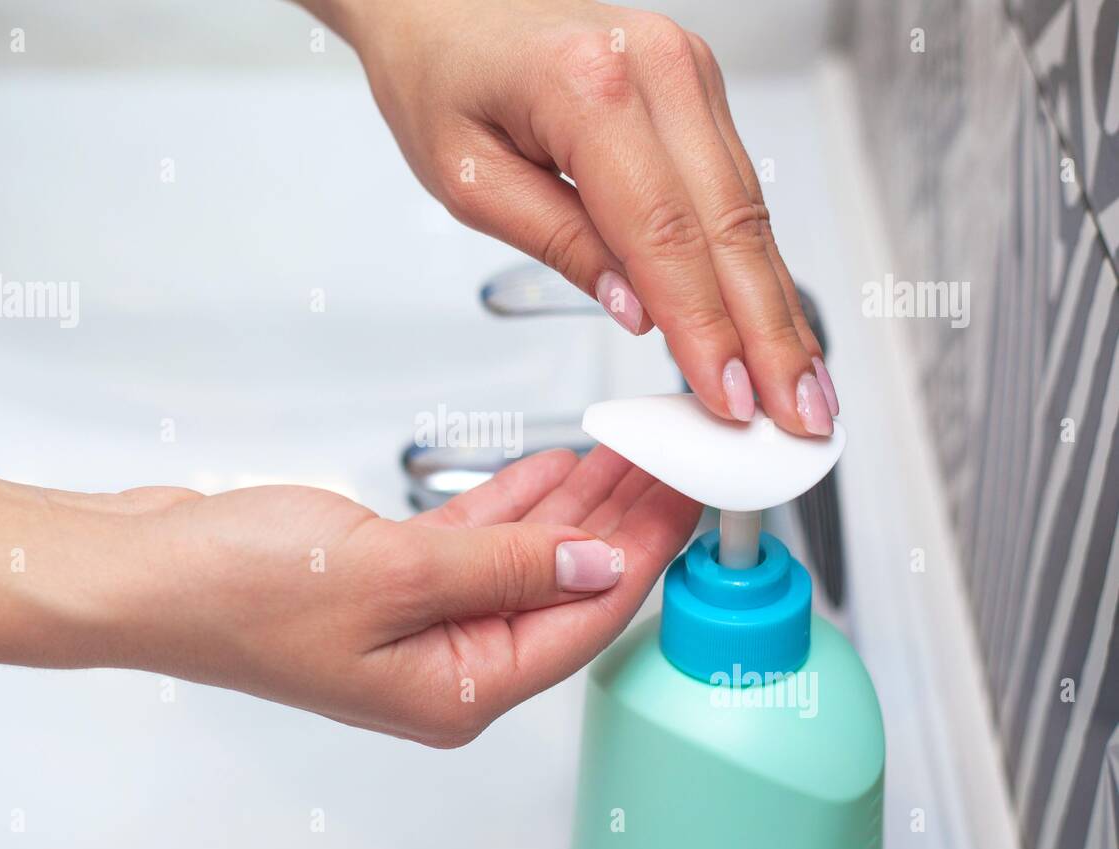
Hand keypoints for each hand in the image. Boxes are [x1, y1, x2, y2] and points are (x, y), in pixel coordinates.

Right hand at [0, 438, 693, 745]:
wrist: (141, 568)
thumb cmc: (232, 591)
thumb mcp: (391, 573)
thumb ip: (509, 567)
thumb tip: (605, 565)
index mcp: (456, 690)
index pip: (588, 618)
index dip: (650, 552)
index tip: (693, 496)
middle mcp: (447, 665)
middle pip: (569, 586)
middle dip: (628, 520)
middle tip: (677, 458)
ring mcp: (421, 621)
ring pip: (530, 556)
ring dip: (581, 502)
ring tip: (635, 450)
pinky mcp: (395, 578)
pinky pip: (483, 541)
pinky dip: (522, 504)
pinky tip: (561, 468)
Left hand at [300, 0, 838, 435]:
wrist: (443, 1)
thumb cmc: (441, 75)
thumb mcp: (469, 178)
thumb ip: (560, 241)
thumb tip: (639, 311)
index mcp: (591, 88)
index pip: (667, 235)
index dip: (706, 329)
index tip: (729, 399)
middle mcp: (659, 70)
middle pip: (732, 227)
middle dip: (771, 334)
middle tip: (801, 413)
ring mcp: (688, 73)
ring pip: (750, 212)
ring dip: (778, 306)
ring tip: (801, 383)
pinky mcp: (697, 89)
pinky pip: (737, 189)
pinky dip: (756, 263)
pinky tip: (773, 317)